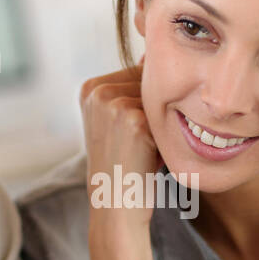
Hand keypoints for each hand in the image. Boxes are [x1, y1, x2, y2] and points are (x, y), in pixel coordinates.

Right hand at [79, 60, 158, 230]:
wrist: (116, 206)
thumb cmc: (125, 165)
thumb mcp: (120, 121)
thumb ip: (132, 89)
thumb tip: (156, 53)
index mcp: (90, 87)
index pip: (138, 73)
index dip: (145, 105)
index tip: (130, 135)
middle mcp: (97, 90)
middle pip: (150, 81)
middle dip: (154, 111)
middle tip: (138, 144)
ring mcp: (112, 102)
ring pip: (162, 97)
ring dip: (163, 122)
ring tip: (144, 148)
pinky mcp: (132, 118)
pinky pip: (168, 115)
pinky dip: (167, 136)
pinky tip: (150, 155)